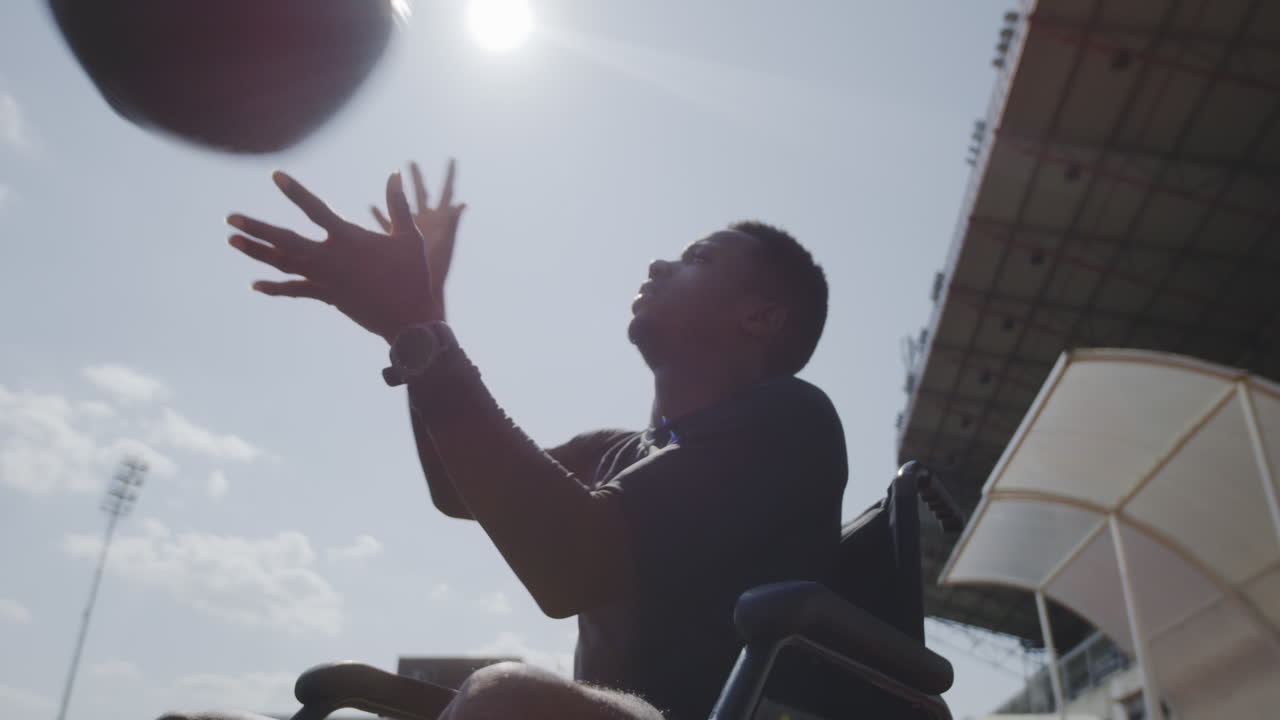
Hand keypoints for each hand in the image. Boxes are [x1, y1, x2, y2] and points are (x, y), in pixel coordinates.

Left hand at [228, 171, 438, 341]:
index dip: (294, 192)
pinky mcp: (326, 297)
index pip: (315, 209)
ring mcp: (325, 280)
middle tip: (230, 218)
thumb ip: (397, 204)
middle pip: (284, 240)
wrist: (409, 320)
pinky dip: (274, 288)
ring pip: (282, 264)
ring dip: (256, 252)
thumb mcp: (409, 237)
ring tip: (232, 241)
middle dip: (256, 228)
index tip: (274, 176)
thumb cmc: (413, 276)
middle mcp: (330, 258)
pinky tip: (254, 284)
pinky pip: (294, 291)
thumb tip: (394, 173)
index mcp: (349, 239)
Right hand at [370, 159, 465, 318]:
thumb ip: (451, 223)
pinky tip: (372, 206)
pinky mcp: (399, 242)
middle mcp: (426, 223)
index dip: (450, 175)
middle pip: (422, 194)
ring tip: (394, 178)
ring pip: (402, 206)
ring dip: (396, 192)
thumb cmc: (435, 272)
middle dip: (417, 178)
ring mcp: (412, 231)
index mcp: (440, 220)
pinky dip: (380, 214)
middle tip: (411, 163)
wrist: (421, 295)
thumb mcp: (444, 244)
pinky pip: (387, 223)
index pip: (446, 192)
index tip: (452, 158)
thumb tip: (462, 204)